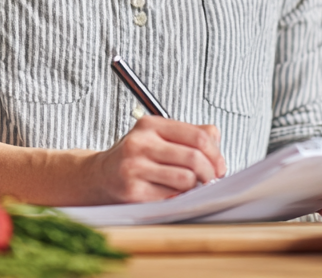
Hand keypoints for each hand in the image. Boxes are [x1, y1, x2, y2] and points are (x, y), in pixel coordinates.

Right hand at [84, 116, 227, 203]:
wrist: (101, 175)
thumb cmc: (136, 156)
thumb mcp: (159, 136)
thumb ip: (190, 134)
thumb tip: (216, 143)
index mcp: (150, 125)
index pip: (197, 136)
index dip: (216, 154)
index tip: (220, 166)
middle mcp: (140, 143)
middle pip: (194, 158)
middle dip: (210, 173)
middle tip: (211, 179)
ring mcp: (134, 167)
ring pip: (186, 180)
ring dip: (194, 187)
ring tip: (190, 186)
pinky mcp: (133, 191)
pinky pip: (171, 197)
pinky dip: (178, 197)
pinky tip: (172, 193)